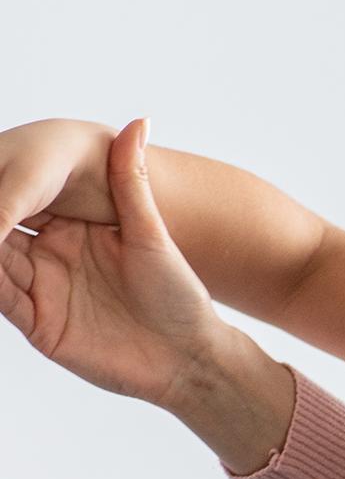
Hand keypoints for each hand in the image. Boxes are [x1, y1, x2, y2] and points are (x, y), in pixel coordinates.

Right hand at [0, 117, 238, 412]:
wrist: (192, 356)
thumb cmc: (179, 295)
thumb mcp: (152, 234)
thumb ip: (131, 180)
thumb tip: (138, 122)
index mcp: (69, 228)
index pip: (15, 200)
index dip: (1, 189)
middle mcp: (48, 256)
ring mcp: (41, 290)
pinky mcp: (40, 324)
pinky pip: (2, 298)